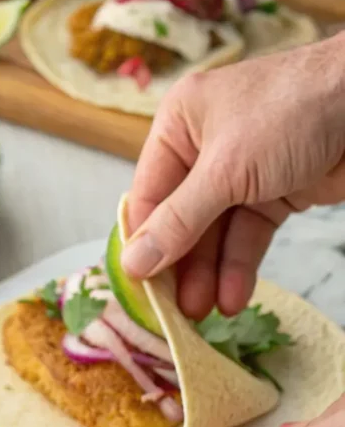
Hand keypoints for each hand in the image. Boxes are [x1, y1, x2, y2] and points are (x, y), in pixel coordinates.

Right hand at [122, 35, 344, 319]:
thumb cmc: (292, 113)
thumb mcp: (225, 170)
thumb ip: (179, 222)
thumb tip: (133, 263)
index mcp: (180, 124)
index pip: (148, 194)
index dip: (143, 243)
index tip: (139, 289)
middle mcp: (204, 147)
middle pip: (181, 219)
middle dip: (180, 265)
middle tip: (173, 311)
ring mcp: (242, 171)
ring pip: (215, 233)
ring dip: (209, 273)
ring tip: (202, 313)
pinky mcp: (275, 191)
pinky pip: (248, 234)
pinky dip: (240, 265)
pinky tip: (232, 296)